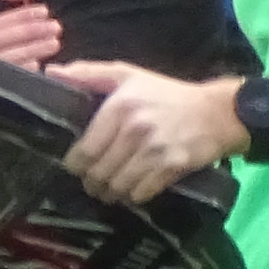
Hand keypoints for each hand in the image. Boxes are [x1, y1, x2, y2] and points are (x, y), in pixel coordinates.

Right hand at [0, 0, 61, 66]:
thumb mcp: (2, 57)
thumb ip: (14, 42)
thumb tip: (41, 20)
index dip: (20, 15)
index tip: (44, 10)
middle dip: (29, 29)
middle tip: (56, 27)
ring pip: (4, 56)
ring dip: (32, 47)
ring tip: (56, 43)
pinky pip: (6, 78)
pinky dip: (23, 69)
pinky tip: (40, 66)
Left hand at [54, 60, 241, 204]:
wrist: (218, 112)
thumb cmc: (166, 94)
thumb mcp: (127, 75)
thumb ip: (88, 73)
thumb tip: (51, 72)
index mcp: (119, 105)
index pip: (83, 151)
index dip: (75, 165)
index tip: (79, 166)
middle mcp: (135, 128)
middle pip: (97, 173)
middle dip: (92, 182)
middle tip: (94, 181)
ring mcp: (155, 149)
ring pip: (116, 187)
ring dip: (111, 192)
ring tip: (111, 188)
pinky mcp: (172, 167)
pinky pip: (140, 194)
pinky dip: (134, 195)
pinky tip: (134, 188)